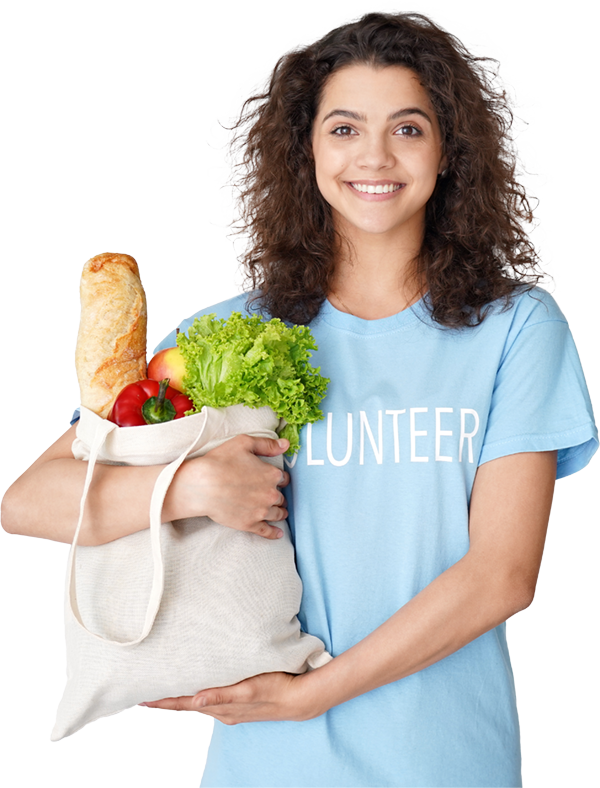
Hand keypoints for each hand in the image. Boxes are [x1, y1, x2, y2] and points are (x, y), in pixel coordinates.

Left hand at [139, 671, 324, 724]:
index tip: (142, 699)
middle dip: (166, 700)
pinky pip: (212, 699)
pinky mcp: (239, 701)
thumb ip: (222, 695)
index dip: (163, 702)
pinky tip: (197, 690)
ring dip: (180, 698)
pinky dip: (199, 695)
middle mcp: (221, 709)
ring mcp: (230, 707)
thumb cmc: (276, 689)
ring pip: (198, 702)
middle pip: (187, 704)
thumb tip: (196, 701)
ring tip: (163, 691)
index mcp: (221, 706)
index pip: (185, 704)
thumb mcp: (249, 689)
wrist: (299, 698)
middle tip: (144, 694)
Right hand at [164, 435, 289, 538]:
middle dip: (278, 496)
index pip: (283, 478)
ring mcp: (261, 511)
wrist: (202, 485)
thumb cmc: (220, 461)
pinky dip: (274, 533)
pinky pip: (267, 531)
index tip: (275, 480)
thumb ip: (267, 444)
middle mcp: (270, 494)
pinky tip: (278, 534)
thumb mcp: (244, 443)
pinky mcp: (250, 524)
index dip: (279, 478)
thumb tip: (285, 445)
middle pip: (281, 497)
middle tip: (274, 496)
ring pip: (277, 514)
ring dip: (280, 513)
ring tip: (280, 513)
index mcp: (271, 474)